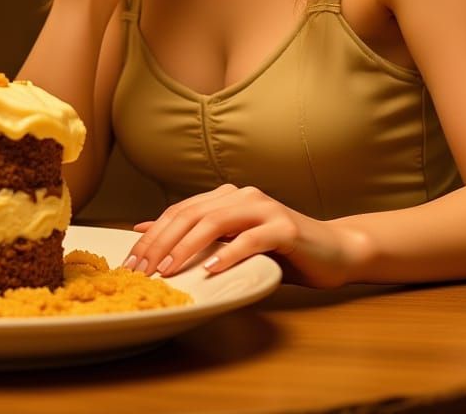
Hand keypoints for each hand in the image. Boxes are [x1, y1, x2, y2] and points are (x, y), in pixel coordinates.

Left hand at [122, 184, 358, 288]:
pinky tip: (212, 270)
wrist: (334, 251)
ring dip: (187, 247)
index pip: (179, 212)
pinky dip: (229, 254)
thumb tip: (144, 228)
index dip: (152, 235)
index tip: (131, 261)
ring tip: (168, 270)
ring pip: (215, 222)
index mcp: (226, 197)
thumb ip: (196, 234)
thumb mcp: (232, 242)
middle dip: (161, 243)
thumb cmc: (281, 251)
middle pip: (191, 215)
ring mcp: (264, 209)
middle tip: (141, 270)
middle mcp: (242, 196)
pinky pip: (250, 239)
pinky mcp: (284, 228)